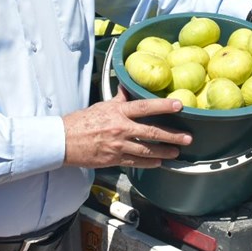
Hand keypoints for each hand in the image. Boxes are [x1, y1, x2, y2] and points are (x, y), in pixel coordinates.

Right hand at [62, 89, 191, 168]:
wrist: (63, 141)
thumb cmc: (80, 121)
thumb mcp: (102, 105)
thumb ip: (119, 99)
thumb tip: (127, 86)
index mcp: (118, 112)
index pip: (145, 107)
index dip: (163, 106)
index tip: (179, 106)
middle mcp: (120, 129)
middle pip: (152, 132)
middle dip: (172, 136)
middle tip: (187, 138)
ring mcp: (118, 146)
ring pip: (147, 151)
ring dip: (164, 152)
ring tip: (177, 152)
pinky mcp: (114, 159)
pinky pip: (135, 162)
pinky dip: (149, 163)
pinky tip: (158, 162)